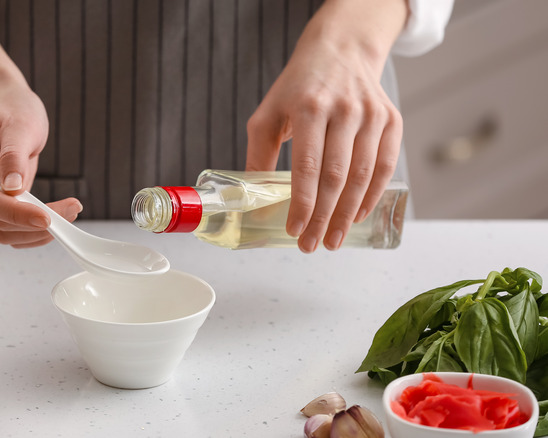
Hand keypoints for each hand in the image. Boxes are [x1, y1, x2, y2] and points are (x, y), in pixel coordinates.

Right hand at [0, 79, 82, 247]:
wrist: (4, 106)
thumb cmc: (12, 110)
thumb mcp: (20, 124)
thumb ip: (13, 156)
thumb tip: (12, 188)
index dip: (17, 215)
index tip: (48, 218)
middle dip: (36, 226)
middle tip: (73, 210)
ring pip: (5, 233)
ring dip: (38, 233)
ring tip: (70, 211)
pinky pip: (12, 230)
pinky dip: (35, 232)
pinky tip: (58, 218)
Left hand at [245, 0, 406, 252]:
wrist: (340, 51)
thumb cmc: (298, 88)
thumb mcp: (268, 113)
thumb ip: (259, 154)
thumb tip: (251, 200)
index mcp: (309, 107)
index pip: (307, 167)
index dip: (302, 204)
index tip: (293, 230)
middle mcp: (344, 111)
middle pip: (336, 177)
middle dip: (324, 218)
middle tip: (311, 245)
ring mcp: (371, 115)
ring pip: (363, 176)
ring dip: (348, 214)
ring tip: (333, 240)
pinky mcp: (391, 120)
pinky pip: (385, 165)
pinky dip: (372, 195)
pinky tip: (358, 215)